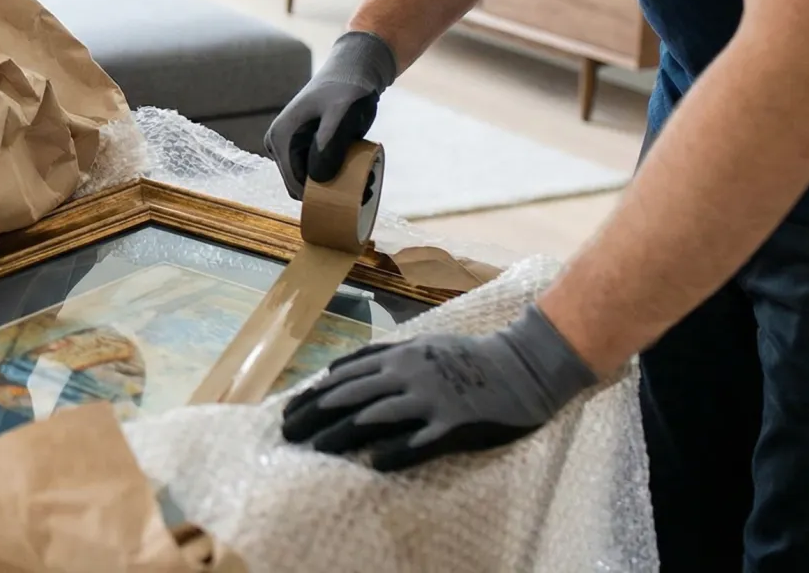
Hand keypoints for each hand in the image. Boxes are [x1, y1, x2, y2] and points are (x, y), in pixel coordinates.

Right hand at [264, 31, 396, 199]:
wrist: (354, 70)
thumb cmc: (348, 89)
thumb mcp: (342, 115)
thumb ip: (329, 145)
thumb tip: (318, 180)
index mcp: (280, 138)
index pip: (295, 185)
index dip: (323, 195)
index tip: (357, 193)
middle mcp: (278, 145)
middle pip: (302, 186)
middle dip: (331, 191)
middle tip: (367, 187)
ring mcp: (289, 146)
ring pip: (310, 181)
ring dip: (336, 185)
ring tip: (368, 179)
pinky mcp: (302, 146)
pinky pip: (316, 171)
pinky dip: (336, 175)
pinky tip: (360, 171)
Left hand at [280, 304, 597, 470]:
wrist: (522, 364)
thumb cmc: (465, 357)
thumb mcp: (418, 344)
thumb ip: (378, 358)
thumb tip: (335, 370)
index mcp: (398, 357)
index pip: (343, 378)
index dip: (313, 397)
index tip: (288, 412)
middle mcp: (408, 375)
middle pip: (350, 397)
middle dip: (315, 415)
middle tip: (287, 433)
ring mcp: (431, 398)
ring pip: (377, 416)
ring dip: (342, 433)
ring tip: (316, 448)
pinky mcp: (456, 422)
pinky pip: (422, 440)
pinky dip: (397, 452)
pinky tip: (376, 464)